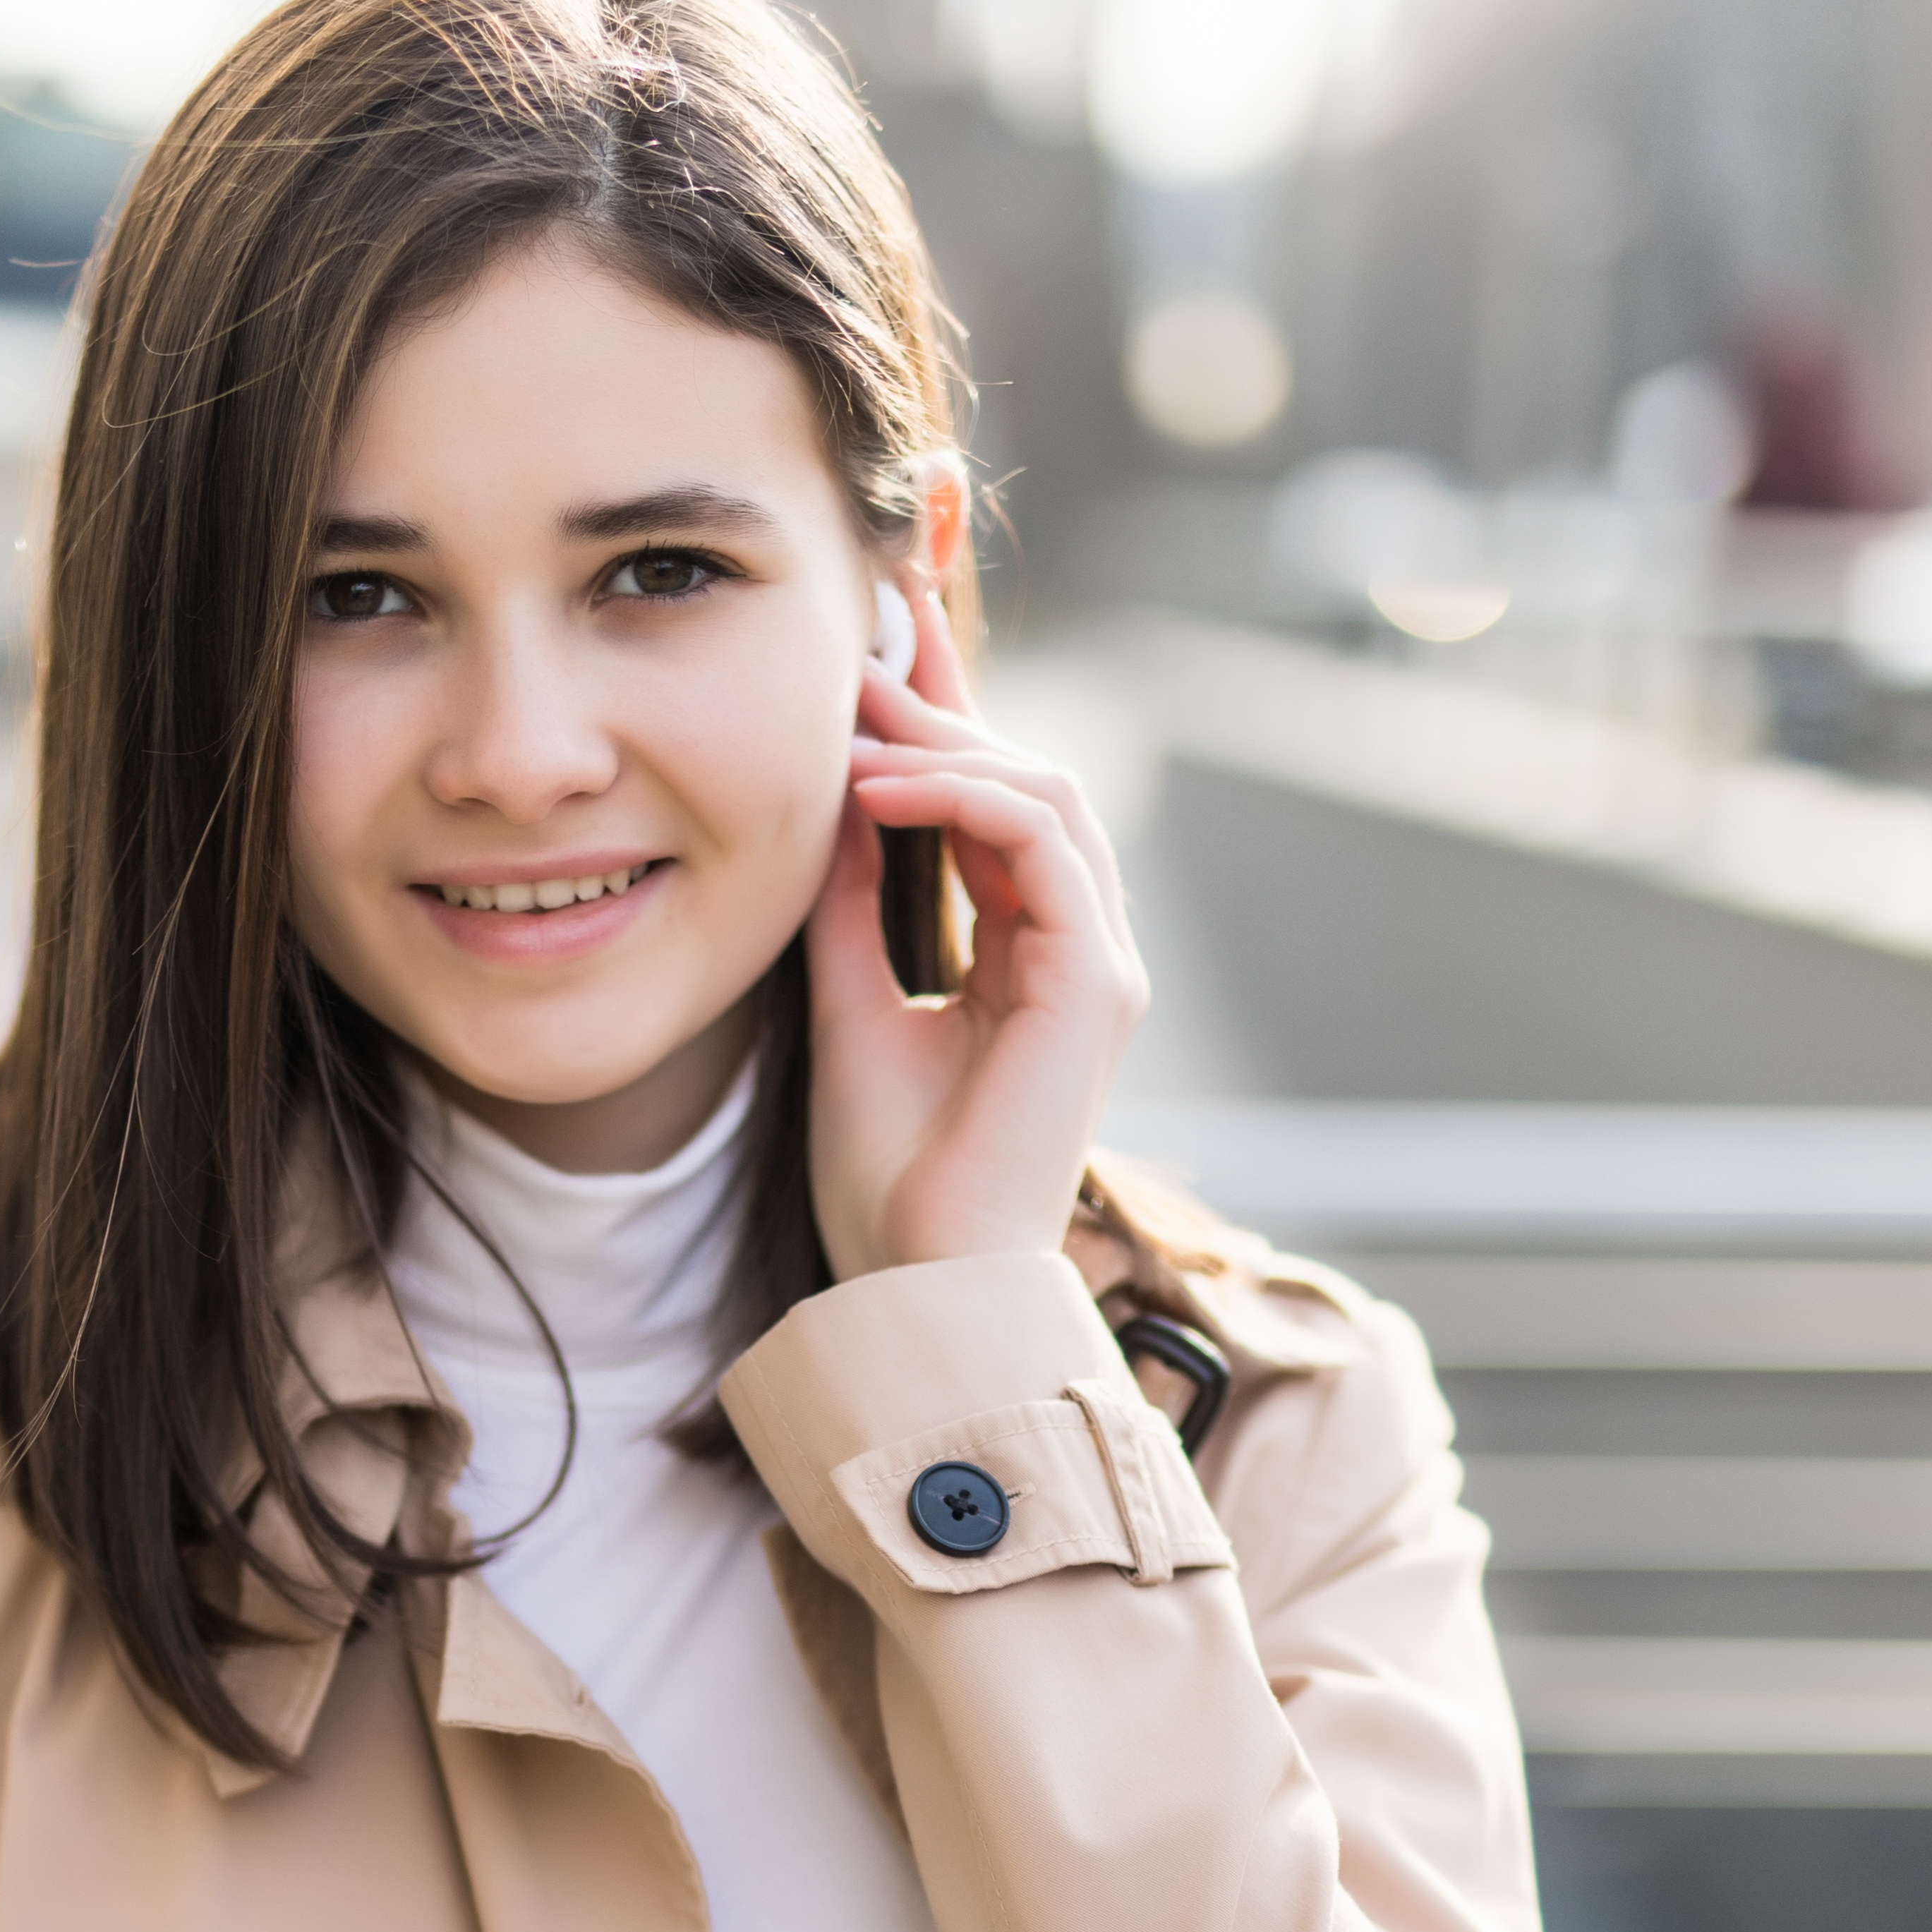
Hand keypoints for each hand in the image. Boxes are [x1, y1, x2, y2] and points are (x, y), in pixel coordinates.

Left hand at [807, 582, 1149, 1277]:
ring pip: (1046, 796)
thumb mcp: (847, 1003)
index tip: (884, 650)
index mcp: (1030, 958)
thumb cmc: (888, 1179)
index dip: (948, 722)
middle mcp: (1078, 951)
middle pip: (1030, 781)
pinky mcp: (1096, 985)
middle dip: (943, 711)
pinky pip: (1045, 842)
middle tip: (854, 662)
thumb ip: (850, 904)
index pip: (997, 808)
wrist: (917, 1281)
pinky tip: (885, 791)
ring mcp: (1098, 965)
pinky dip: (965, 800)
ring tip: (852, 736)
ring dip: (945, 751)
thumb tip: (832, 798)